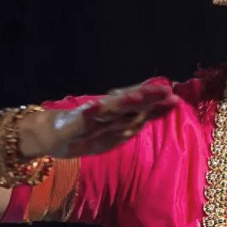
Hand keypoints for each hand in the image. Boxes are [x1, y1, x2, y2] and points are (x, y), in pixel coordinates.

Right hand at [42, 81, 179, 157]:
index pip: (141, 105)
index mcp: (120, 112)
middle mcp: (107, 110)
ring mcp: (91, 116)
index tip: (174, 98)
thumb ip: (142, 117)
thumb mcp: (119, 128)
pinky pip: (84, 118)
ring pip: (109, 109)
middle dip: (146, 97)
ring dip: (123, 102)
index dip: (156, 102)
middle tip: (163, 91)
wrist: (52, 135)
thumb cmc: (89, 130)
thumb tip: (171, 104)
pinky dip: (91, 112)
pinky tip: (97, 106)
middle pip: (129, 103)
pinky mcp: (75, 123)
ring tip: (137, 96)